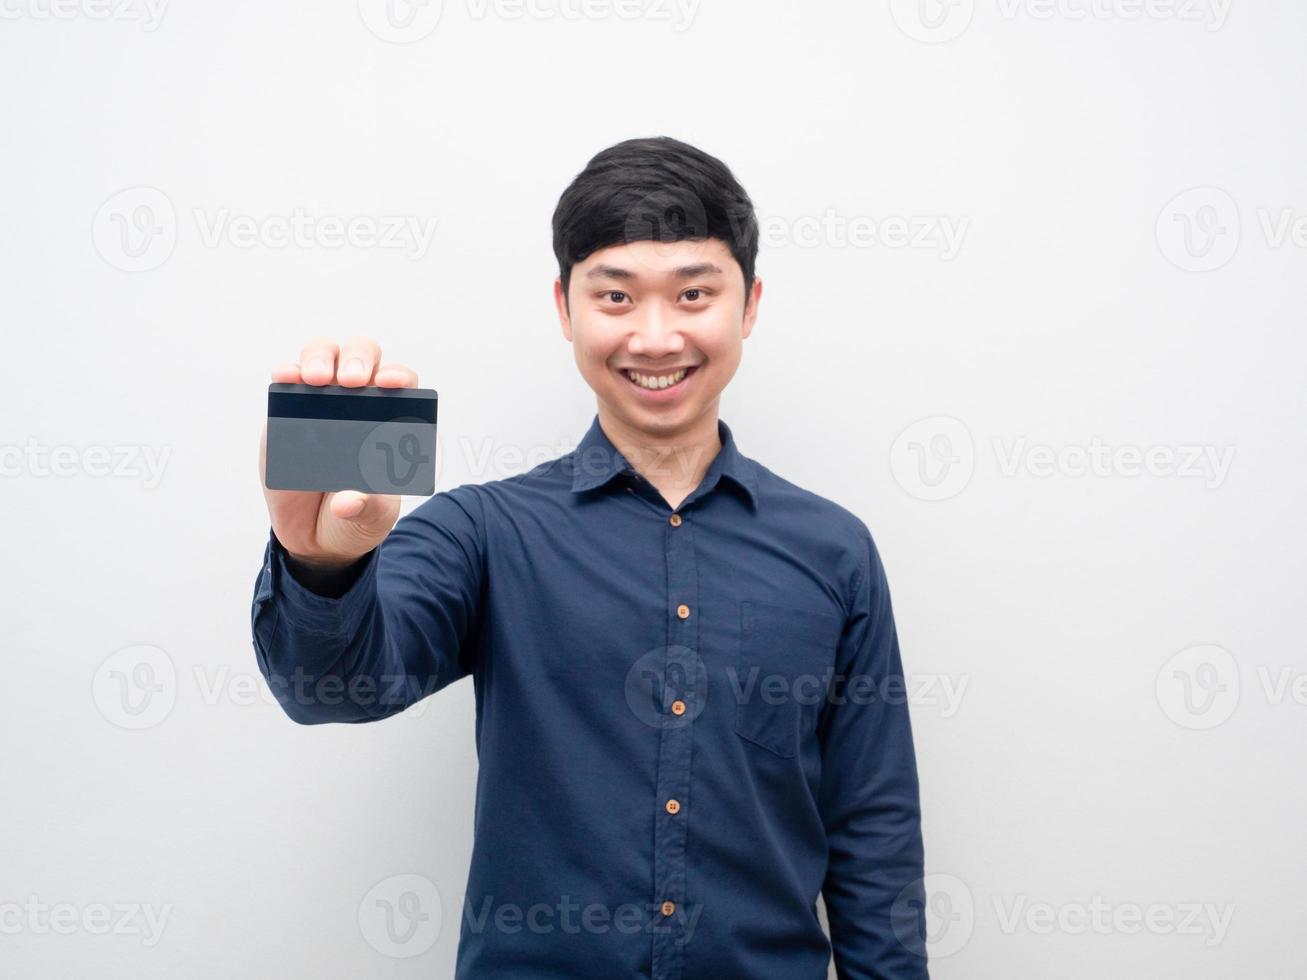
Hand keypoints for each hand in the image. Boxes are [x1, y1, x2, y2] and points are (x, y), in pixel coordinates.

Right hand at [259, 336, 419, 568]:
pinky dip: (286, 374)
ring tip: (317, 379)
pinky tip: (286, 379)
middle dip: (358, 360)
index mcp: (390, 419)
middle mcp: (358, 402)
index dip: (398, 377)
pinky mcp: (287, 414)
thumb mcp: (372, 517)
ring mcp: (321, 403)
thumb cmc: (356, 516)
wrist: (316, 535)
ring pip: (323, 356)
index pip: (401, 383)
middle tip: (352, 382)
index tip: (392, 384)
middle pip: (362, 357)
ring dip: (320, 358)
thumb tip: (347, 501)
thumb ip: (367, 507)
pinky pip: (286, 382)